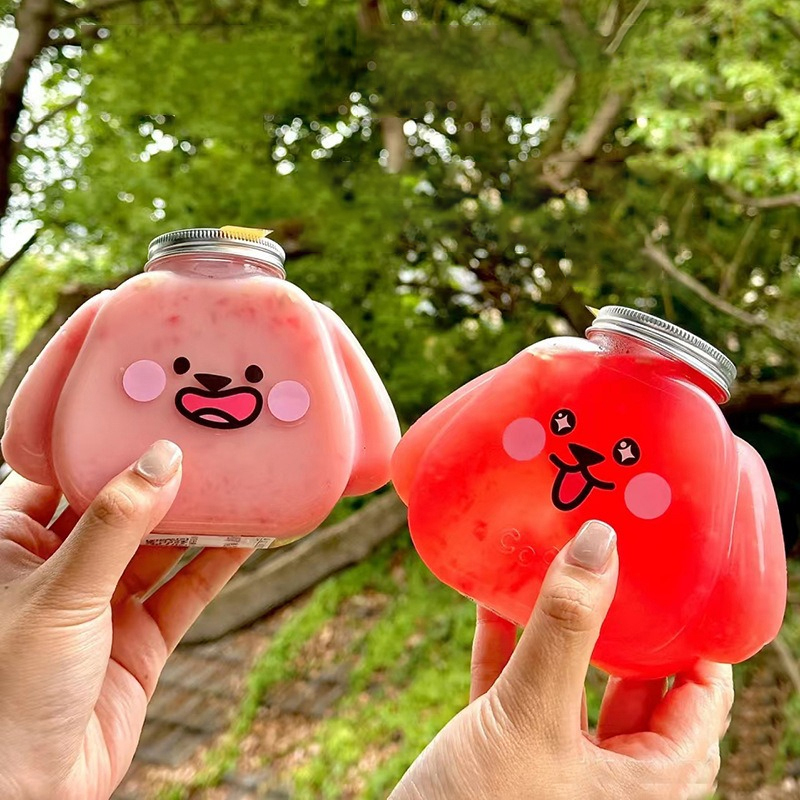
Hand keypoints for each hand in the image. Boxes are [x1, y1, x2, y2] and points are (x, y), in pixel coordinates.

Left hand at [0, 441, 251, 799]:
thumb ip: (115, 525)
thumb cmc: (8, 689)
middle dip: (163, 478)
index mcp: (11, 544)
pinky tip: (251, 537)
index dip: (103, 440)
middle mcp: (60, 568)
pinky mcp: (140, 641)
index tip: (148, 406)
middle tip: (208, 437)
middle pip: (121, 507)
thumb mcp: (60, 592)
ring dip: (200, 519)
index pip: (62, 474)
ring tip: (241, 478)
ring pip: (160, 547)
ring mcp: (103, 605)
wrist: (28, 794)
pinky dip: (219, 565)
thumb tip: (162, 460)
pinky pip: (185, 591)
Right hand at [390, 520, 731, 799]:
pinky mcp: (502, 751)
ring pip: (570, 681)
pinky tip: (493, 602)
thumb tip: (601, 541)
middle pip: (636, 686)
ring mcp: (551, 759)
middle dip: (625, 624)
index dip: (698, 641)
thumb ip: (567, 627)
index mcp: (644, 779)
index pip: (701, 702)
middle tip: (617, 566)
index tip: (681, 581)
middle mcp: (605, 771)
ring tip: (558, 572)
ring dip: (560, 628)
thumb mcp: (533, 712)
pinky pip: (514, 686)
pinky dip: (506, 643)